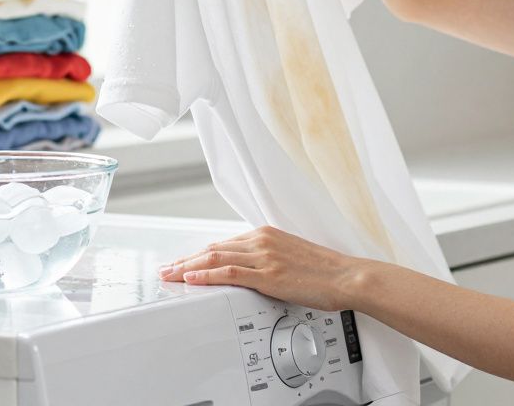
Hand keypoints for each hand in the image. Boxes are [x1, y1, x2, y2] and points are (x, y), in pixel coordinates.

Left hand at [158, 225, 372, 311]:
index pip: (224, 244)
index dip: (200, 254)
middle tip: (166, 269)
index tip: (185, 262)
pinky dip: (207, 275)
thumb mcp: (292, 257)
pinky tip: (191, 279)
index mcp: (267, 235)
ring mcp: (264, 257)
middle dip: (186, 260)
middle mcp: (262, 241)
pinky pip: (229, 273)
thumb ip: (269, 260)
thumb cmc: (324, 271)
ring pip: (215, 258)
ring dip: (188, 268)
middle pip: (213, 248)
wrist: (346, 276)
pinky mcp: (268, 274)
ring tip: (170, 276)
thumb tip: (254, 272)